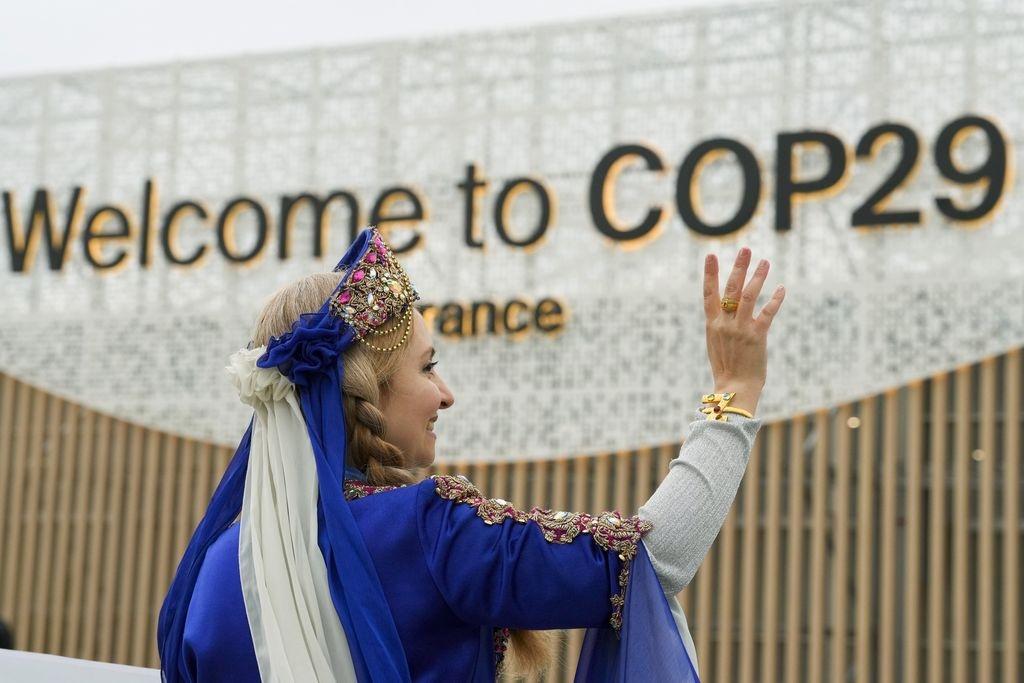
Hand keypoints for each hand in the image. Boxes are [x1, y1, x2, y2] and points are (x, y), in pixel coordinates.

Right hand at [702, 247, 785, 415]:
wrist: (735, 388)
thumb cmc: (726, 369)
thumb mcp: (716, 344)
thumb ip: (719, 325)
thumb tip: (723, 311)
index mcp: (712, 325)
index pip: (709, 293)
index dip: (710, 273)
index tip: (711, 255)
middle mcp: (725, 323)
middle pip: (731, 289)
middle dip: (739, 267)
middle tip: (746, 249)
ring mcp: (741, 328)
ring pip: (750, 296)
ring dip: (758, 277)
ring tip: (765, 261)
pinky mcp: (757, 336)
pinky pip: (768, 312)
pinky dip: (776, 300)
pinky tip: (782, 288)